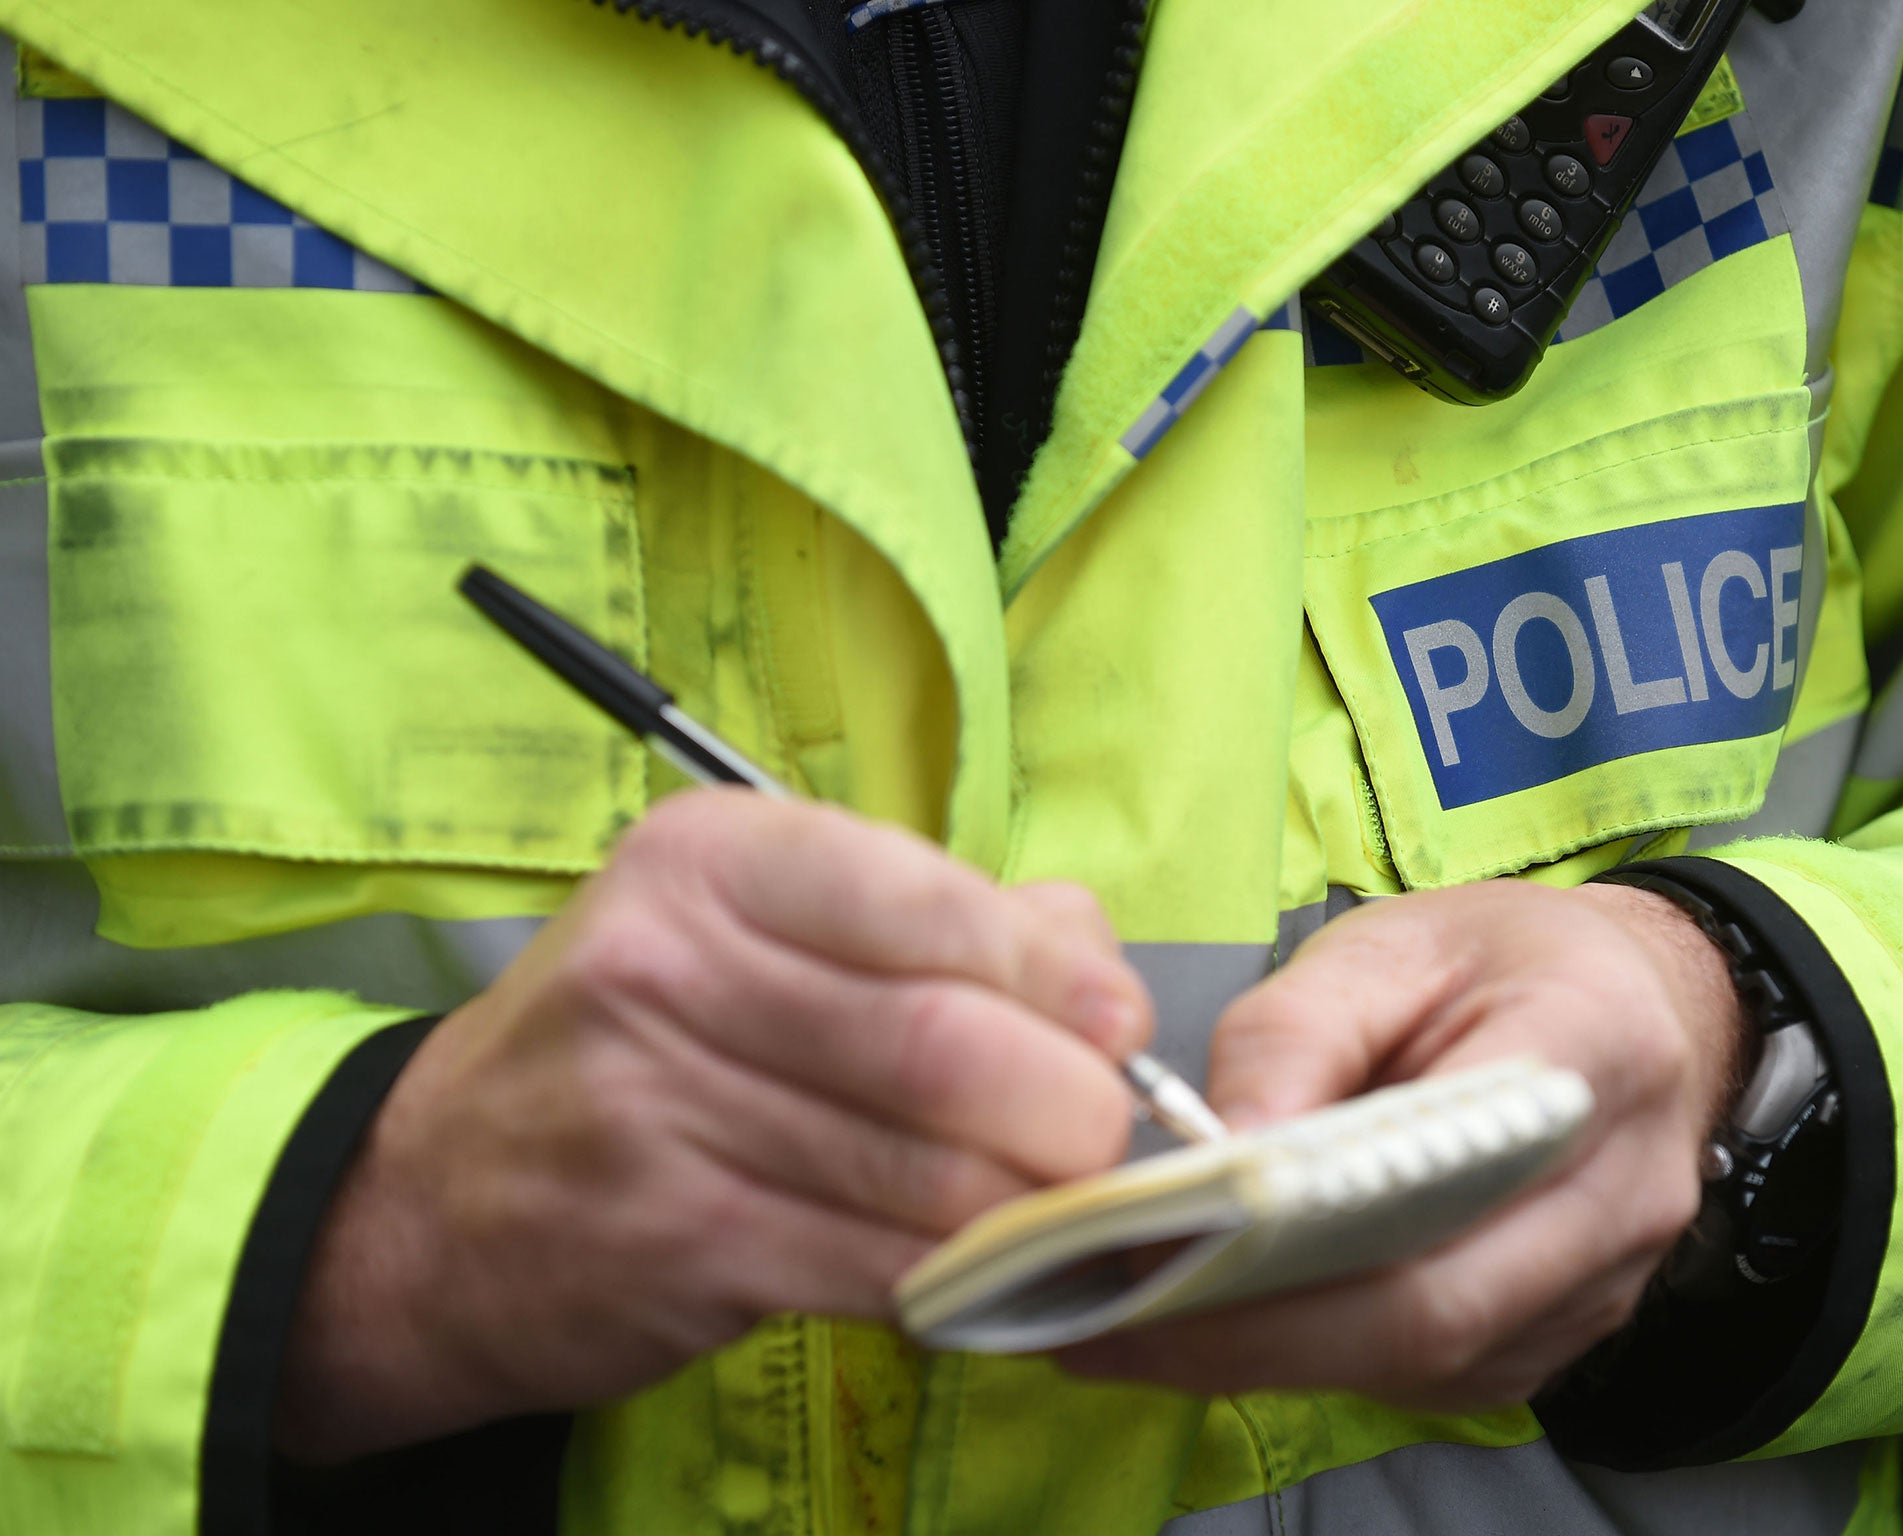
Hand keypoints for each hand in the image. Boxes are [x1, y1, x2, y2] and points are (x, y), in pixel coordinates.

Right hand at [275, 790, 1150, 1461]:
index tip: (1116, 1021)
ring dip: (1026, 1204)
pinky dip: (957, 1276)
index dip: (1051, 970)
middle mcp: (666, 968)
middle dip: (1065, 1103)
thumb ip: (932, 920)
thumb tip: (1092, 962)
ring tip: (1053, 1203)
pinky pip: (875, 1265)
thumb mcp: (748, 931)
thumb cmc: (636, 1044)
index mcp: (708, 861)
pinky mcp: (671, 1244)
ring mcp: (656, 1113)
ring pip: (921, 1171)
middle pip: (939, 1044)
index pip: (921, 897)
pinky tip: (974, 1265)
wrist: (432, 1202)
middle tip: (1099, 1134)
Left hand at [1060, 879, 1744, 1410]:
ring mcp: (1604, 1282)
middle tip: (1103, 1318)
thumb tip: (1213, 1150)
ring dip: (1271, 1353)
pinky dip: (1322, 1354)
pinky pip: (1435, 1372)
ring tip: (1134, 1317)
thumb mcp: (1390, 942)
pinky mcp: (1563, 1332)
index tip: (1153, 1245)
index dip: (1290, 1239)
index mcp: (1587, 1051)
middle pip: (1427, 1309)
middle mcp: (1618, 1190)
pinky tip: (1230, 1319)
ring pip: (1424, 1360)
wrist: (1639, 1001)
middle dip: (1249, 1331)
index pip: (1437, 1179)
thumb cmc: (1503, 959)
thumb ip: (1294, 1033)